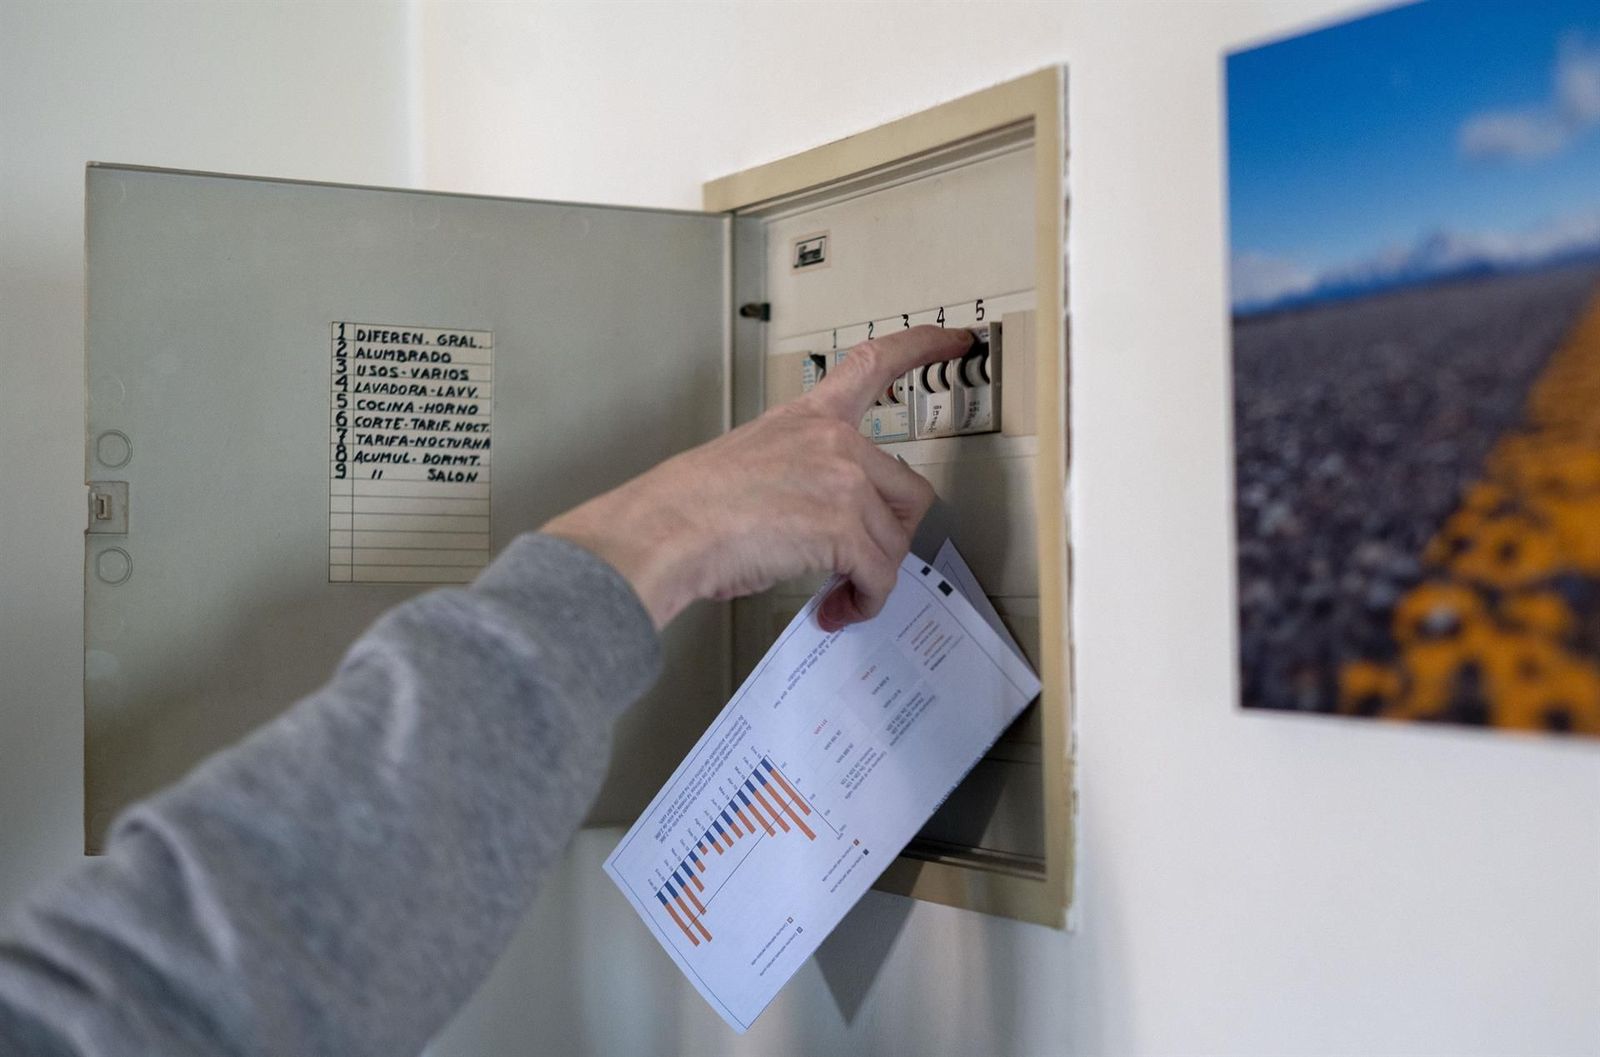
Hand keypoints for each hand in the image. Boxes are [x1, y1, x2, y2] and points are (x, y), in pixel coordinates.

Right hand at [542, 325, 973, 630]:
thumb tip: (817, 529)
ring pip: (893, 542)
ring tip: (838, 598)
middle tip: (858, 567)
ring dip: (871, 579)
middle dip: (889, 537)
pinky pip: (879, 575)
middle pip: (907, 491)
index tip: (958, 338)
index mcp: (808, 418)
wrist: (665, 531)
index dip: (922, 347)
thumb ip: (800, 478)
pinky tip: (837, 612)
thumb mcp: (750, 463)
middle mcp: (834, 441)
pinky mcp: (843, 525)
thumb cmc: (687, 507)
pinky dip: (864, 602)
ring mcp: (843, 480)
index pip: (874, 365)